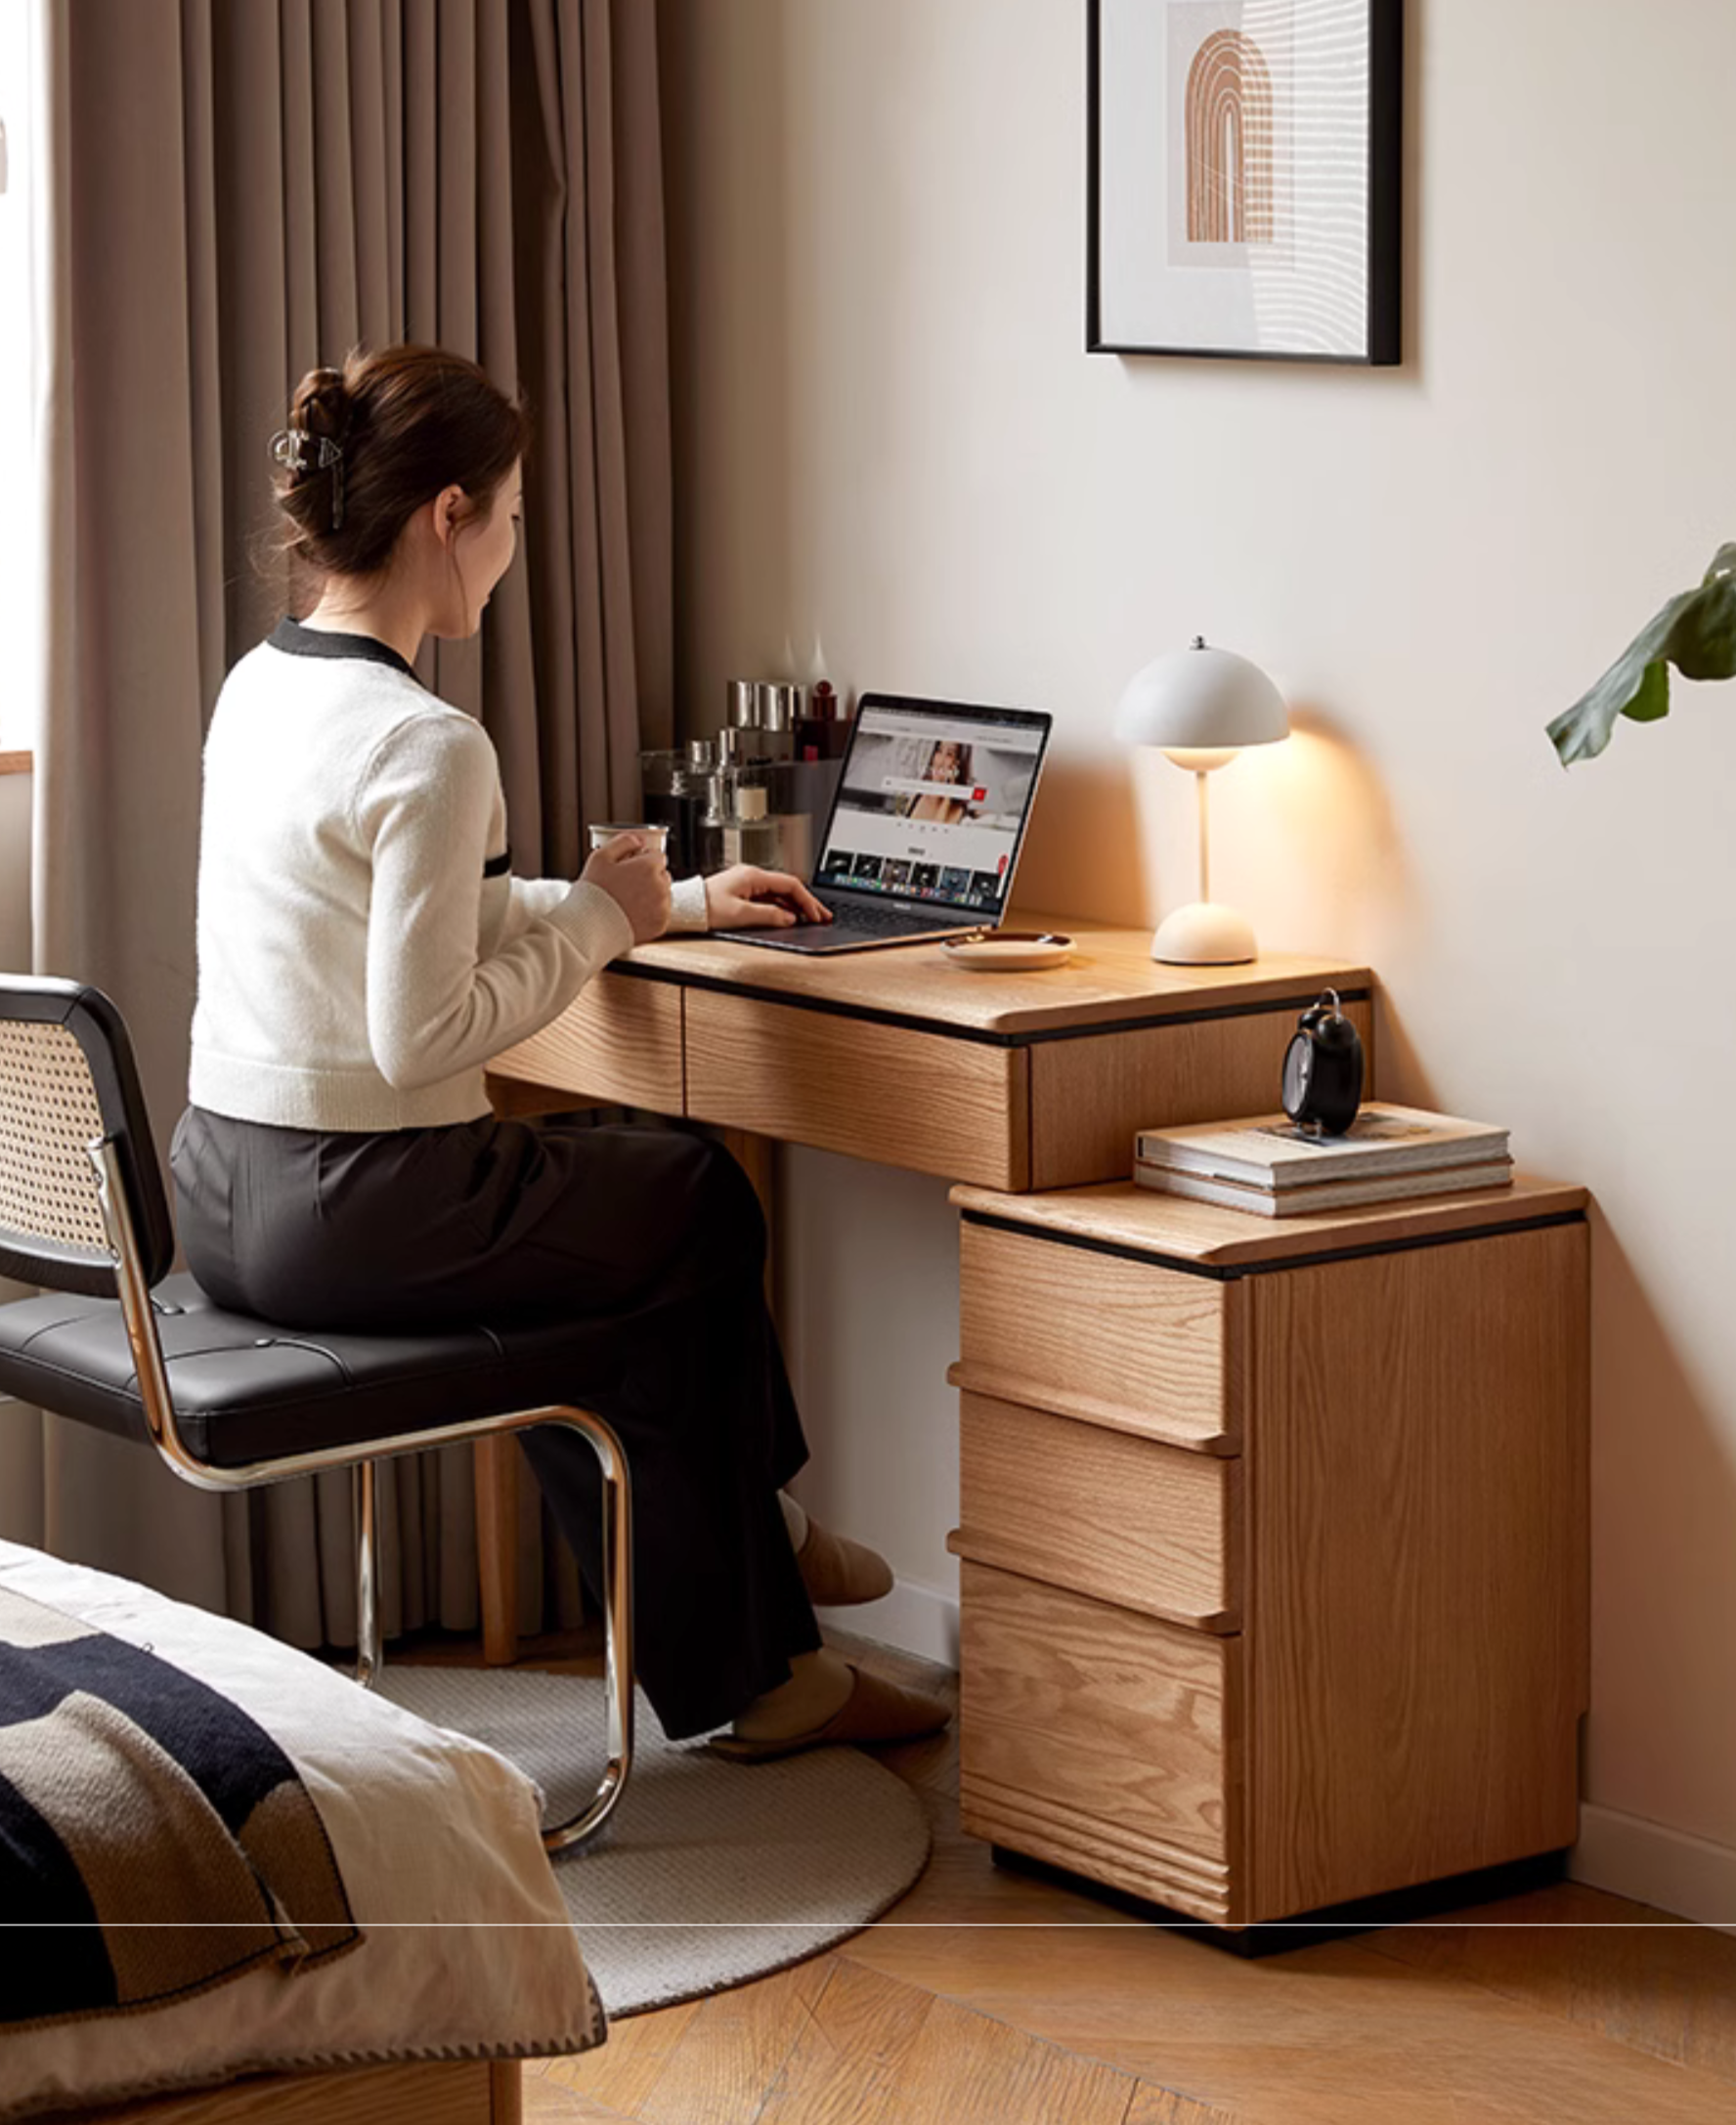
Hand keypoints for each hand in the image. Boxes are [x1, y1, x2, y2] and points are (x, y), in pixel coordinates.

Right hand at [581, 834, 671, 942]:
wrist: (590, 928)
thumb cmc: (594, 892)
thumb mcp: (600, 857)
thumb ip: (623, 842)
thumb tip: (639, 839)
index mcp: (649, 867)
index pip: (657, 856)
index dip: (642, 860)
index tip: (630, 868)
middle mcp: (661, 886)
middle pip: (662, 874)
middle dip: (649, 876)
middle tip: (627, 885)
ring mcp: (662, 907)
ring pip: (664, 894)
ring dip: (652, 894)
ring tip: (628, 901)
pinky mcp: (661, 925)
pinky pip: (661, 913)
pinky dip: (651, 912)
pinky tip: (633, 913)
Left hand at [704, 866, 831, 929]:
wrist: (683, 909)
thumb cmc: (704, 908)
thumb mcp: (740, 915)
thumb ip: (768, 915)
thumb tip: (789, 918)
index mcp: (753, 876)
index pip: (790, 884)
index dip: (807, 900)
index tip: (816, 913)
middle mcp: (751, 876)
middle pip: (788, 887)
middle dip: (807, 901)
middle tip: (822, 915)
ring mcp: (747, 883)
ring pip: (779, 893)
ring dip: (796, 905)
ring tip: (810, 917)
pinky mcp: (742, 892)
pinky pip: (769, 898)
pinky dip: (782, 907)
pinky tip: (789, 916)